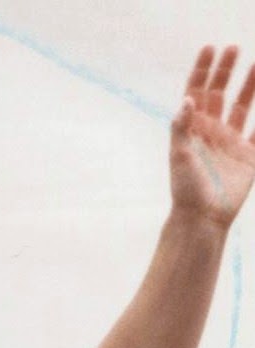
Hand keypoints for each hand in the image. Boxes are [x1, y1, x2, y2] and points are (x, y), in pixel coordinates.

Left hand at [170, 46, 254, 226]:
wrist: (202, 219)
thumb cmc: (186, 189)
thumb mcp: (179, 156)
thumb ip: (181, 127)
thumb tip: (187, 100)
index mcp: (193, 130)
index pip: (197, 94)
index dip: (203, 71)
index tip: (210, 49)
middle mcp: (211, 133)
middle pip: (219, 94)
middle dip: (225, 71)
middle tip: (233, 48)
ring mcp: (230, 144)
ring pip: (242, 107)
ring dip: (249, 86)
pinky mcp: (247, 157)